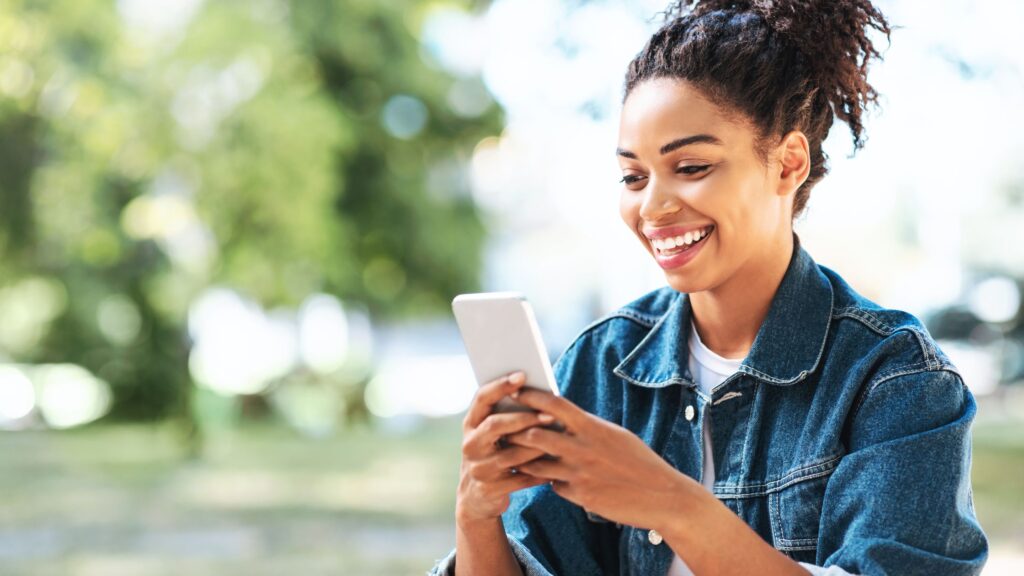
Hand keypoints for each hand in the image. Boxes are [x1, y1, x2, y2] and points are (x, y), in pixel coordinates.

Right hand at [456, 371, 554, 524]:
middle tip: (550, 415)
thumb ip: (506, 415)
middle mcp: (470, 444)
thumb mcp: (492, 434)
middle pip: (495, 425)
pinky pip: (520, 478)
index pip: (481, 398)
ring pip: (512, 454)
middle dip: (524, 418)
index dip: (500, 385)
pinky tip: (556, 466)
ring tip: (558, 439)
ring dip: (537, 447)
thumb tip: (539, 392)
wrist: (476, 498)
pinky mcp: (489, 489)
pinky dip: (540, 472)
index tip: (522, 375)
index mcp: (470, 424)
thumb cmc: (494, 454)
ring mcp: (478, 468)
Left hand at [504, 388, 706, 529]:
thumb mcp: (615, 436)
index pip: (553, 405)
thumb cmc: (639, 462)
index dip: (530, 397)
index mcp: (592, 426)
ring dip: (525, 460)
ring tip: (515, 456)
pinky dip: (549, 481)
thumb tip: (564, 418)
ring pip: (536, 463)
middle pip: (534, 433)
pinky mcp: (580, 495)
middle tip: (503, 428)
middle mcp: (582, 448)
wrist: (663, 496)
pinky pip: (552, 485)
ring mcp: (579, 473)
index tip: (514, 392)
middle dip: (516, 432)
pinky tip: (548, 478)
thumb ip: (587, 427)